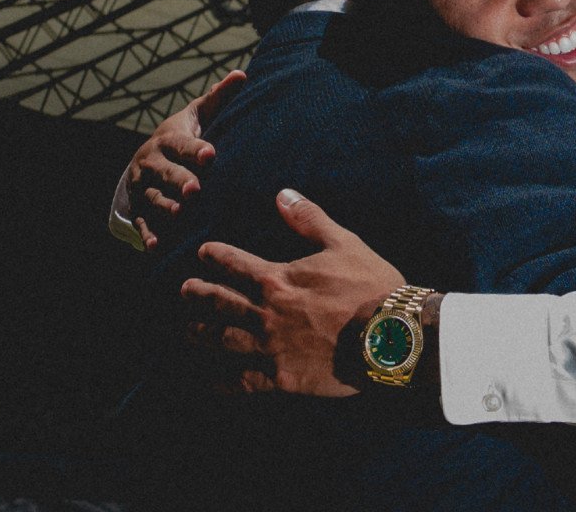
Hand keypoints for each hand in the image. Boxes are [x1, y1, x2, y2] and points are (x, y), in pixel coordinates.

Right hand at [128, 70, 245, 248]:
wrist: (148, 158)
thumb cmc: (184, 136)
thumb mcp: (198, 116)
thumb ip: (218, 99)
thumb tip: (241, 74)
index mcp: (168, 139)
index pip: (181, 143)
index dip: (194, 149)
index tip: (211, 155)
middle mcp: (151, 162)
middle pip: (165, 172)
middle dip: (178, 180)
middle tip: (195, 190)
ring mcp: (143, 186)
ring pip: (153, 198)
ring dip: (165, 207)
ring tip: (179, 215)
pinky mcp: (139, 208)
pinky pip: (143, 222)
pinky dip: (148, 234)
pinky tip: (156, 246)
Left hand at [180, 189, 405, 396]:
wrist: (390, 337)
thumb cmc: (370, 287)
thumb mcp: (344, 244)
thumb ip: (309, 219)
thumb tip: (282, 194)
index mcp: (278, 279)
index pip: (234, 264)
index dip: (215, 256)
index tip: (203, 253)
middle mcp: (266, 314)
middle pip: (219, 302)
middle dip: (198, 294)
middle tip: (184, 290)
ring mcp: (270, 348)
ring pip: (222, 340)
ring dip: (201, 333)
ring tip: (188, 330)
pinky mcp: (282, 378)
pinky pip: (242, 381)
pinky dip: (223, 382)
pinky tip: (212, 381)